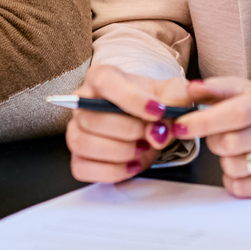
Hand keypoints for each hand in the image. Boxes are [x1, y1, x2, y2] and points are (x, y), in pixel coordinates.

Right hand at [65, 64, 191, 184]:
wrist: (150, 123)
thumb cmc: (153, 104)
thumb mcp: (172, 93)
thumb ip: (176, 101)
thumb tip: (161, 129)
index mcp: (101, 78)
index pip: (105, 82)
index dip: (131, 98)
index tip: (157, 111)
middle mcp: (82, 103)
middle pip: (92, 118)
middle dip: (128, 131)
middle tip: (152, 135)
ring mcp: (75, 131)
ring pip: (83, 143)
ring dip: (120, 152)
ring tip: (142, 149)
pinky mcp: (77, 158)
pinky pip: (82, 168)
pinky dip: (112, 171)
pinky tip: (132, 164)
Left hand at [175, 77, 250, 196]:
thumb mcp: (249, 91)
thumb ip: (218, 89)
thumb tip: (190, 88)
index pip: (238, 112)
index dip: (205, 121)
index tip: (180, 126)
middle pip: (232, 142)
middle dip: (213, 141)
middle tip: (218, 136)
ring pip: (235, 167)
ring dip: (224, 161)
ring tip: (236, 151)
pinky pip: (244, 189)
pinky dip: (233, 179)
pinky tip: (244, 167)